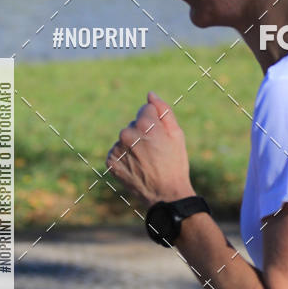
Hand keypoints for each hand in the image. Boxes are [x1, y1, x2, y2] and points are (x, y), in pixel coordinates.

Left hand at [106, 92, 195, 207]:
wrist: (166, 194)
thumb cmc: (175, 163)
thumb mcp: (177, 134)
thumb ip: (163, 110)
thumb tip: (150, 95)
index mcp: (144, 123)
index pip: (145, 110)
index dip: (155, 123)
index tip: (161, 138)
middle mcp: (127, 133)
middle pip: (134, 125)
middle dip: (143, 134)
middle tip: (155, 152)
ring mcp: (117, 148)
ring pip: (125, 139)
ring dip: (133, 146)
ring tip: (146, 162)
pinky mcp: (110, 161)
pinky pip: (117, 152)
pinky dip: (125, 158)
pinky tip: (136, 167)